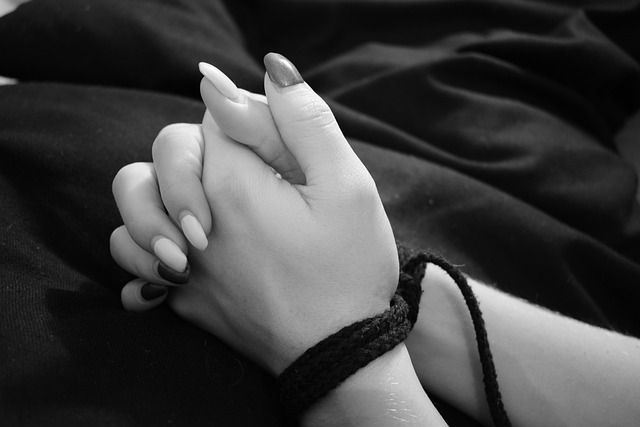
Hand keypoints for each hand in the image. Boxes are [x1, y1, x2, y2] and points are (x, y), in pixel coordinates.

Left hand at [111, 53, 398, 374]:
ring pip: (132, 209)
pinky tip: (173, 263)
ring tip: (196, 221)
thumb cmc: (348, 270)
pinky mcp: (183, 300)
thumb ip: (305, 122)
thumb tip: (268, 73)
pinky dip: (144, 259)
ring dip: (157, 202)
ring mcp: (182, 266)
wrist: (338, 356)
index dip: (248, 122)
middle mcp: (192, 220)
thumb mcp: (348, 186)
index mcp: (232, 183)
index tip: (278, 151)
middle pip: (166, 151)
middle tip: (250, 183)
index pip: (215, 117)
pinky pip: (134, 271)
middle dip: (207, 154)